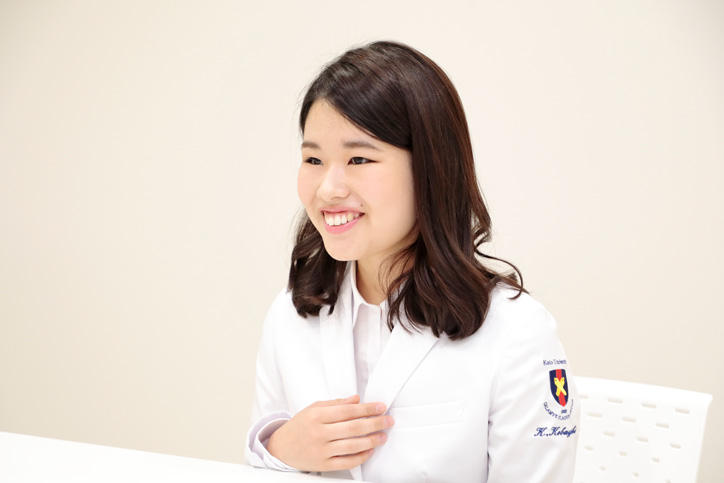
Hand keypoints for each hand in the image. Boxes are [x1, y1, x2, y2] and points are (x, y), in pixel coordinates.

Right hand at [266, 394, 394, 471]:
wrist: (281, 448)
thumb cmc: (300, 426)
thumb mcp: (314, 408)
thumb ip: (336, 403)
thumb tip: (357, 399)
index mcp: (317, 416)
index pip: (348, 411)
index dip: (367, 409)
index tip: (381, 407)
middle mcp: (319, 433)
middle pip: (353, 428)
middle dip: (375, 423)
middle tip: (388, 420)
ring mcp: (321, 451)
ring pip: (352, 446)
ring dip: (371, 440)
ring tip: (383, 436)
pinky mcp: (323, 465)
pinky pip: (346, 462)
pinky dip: (361, 457)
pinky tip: (370, 450)